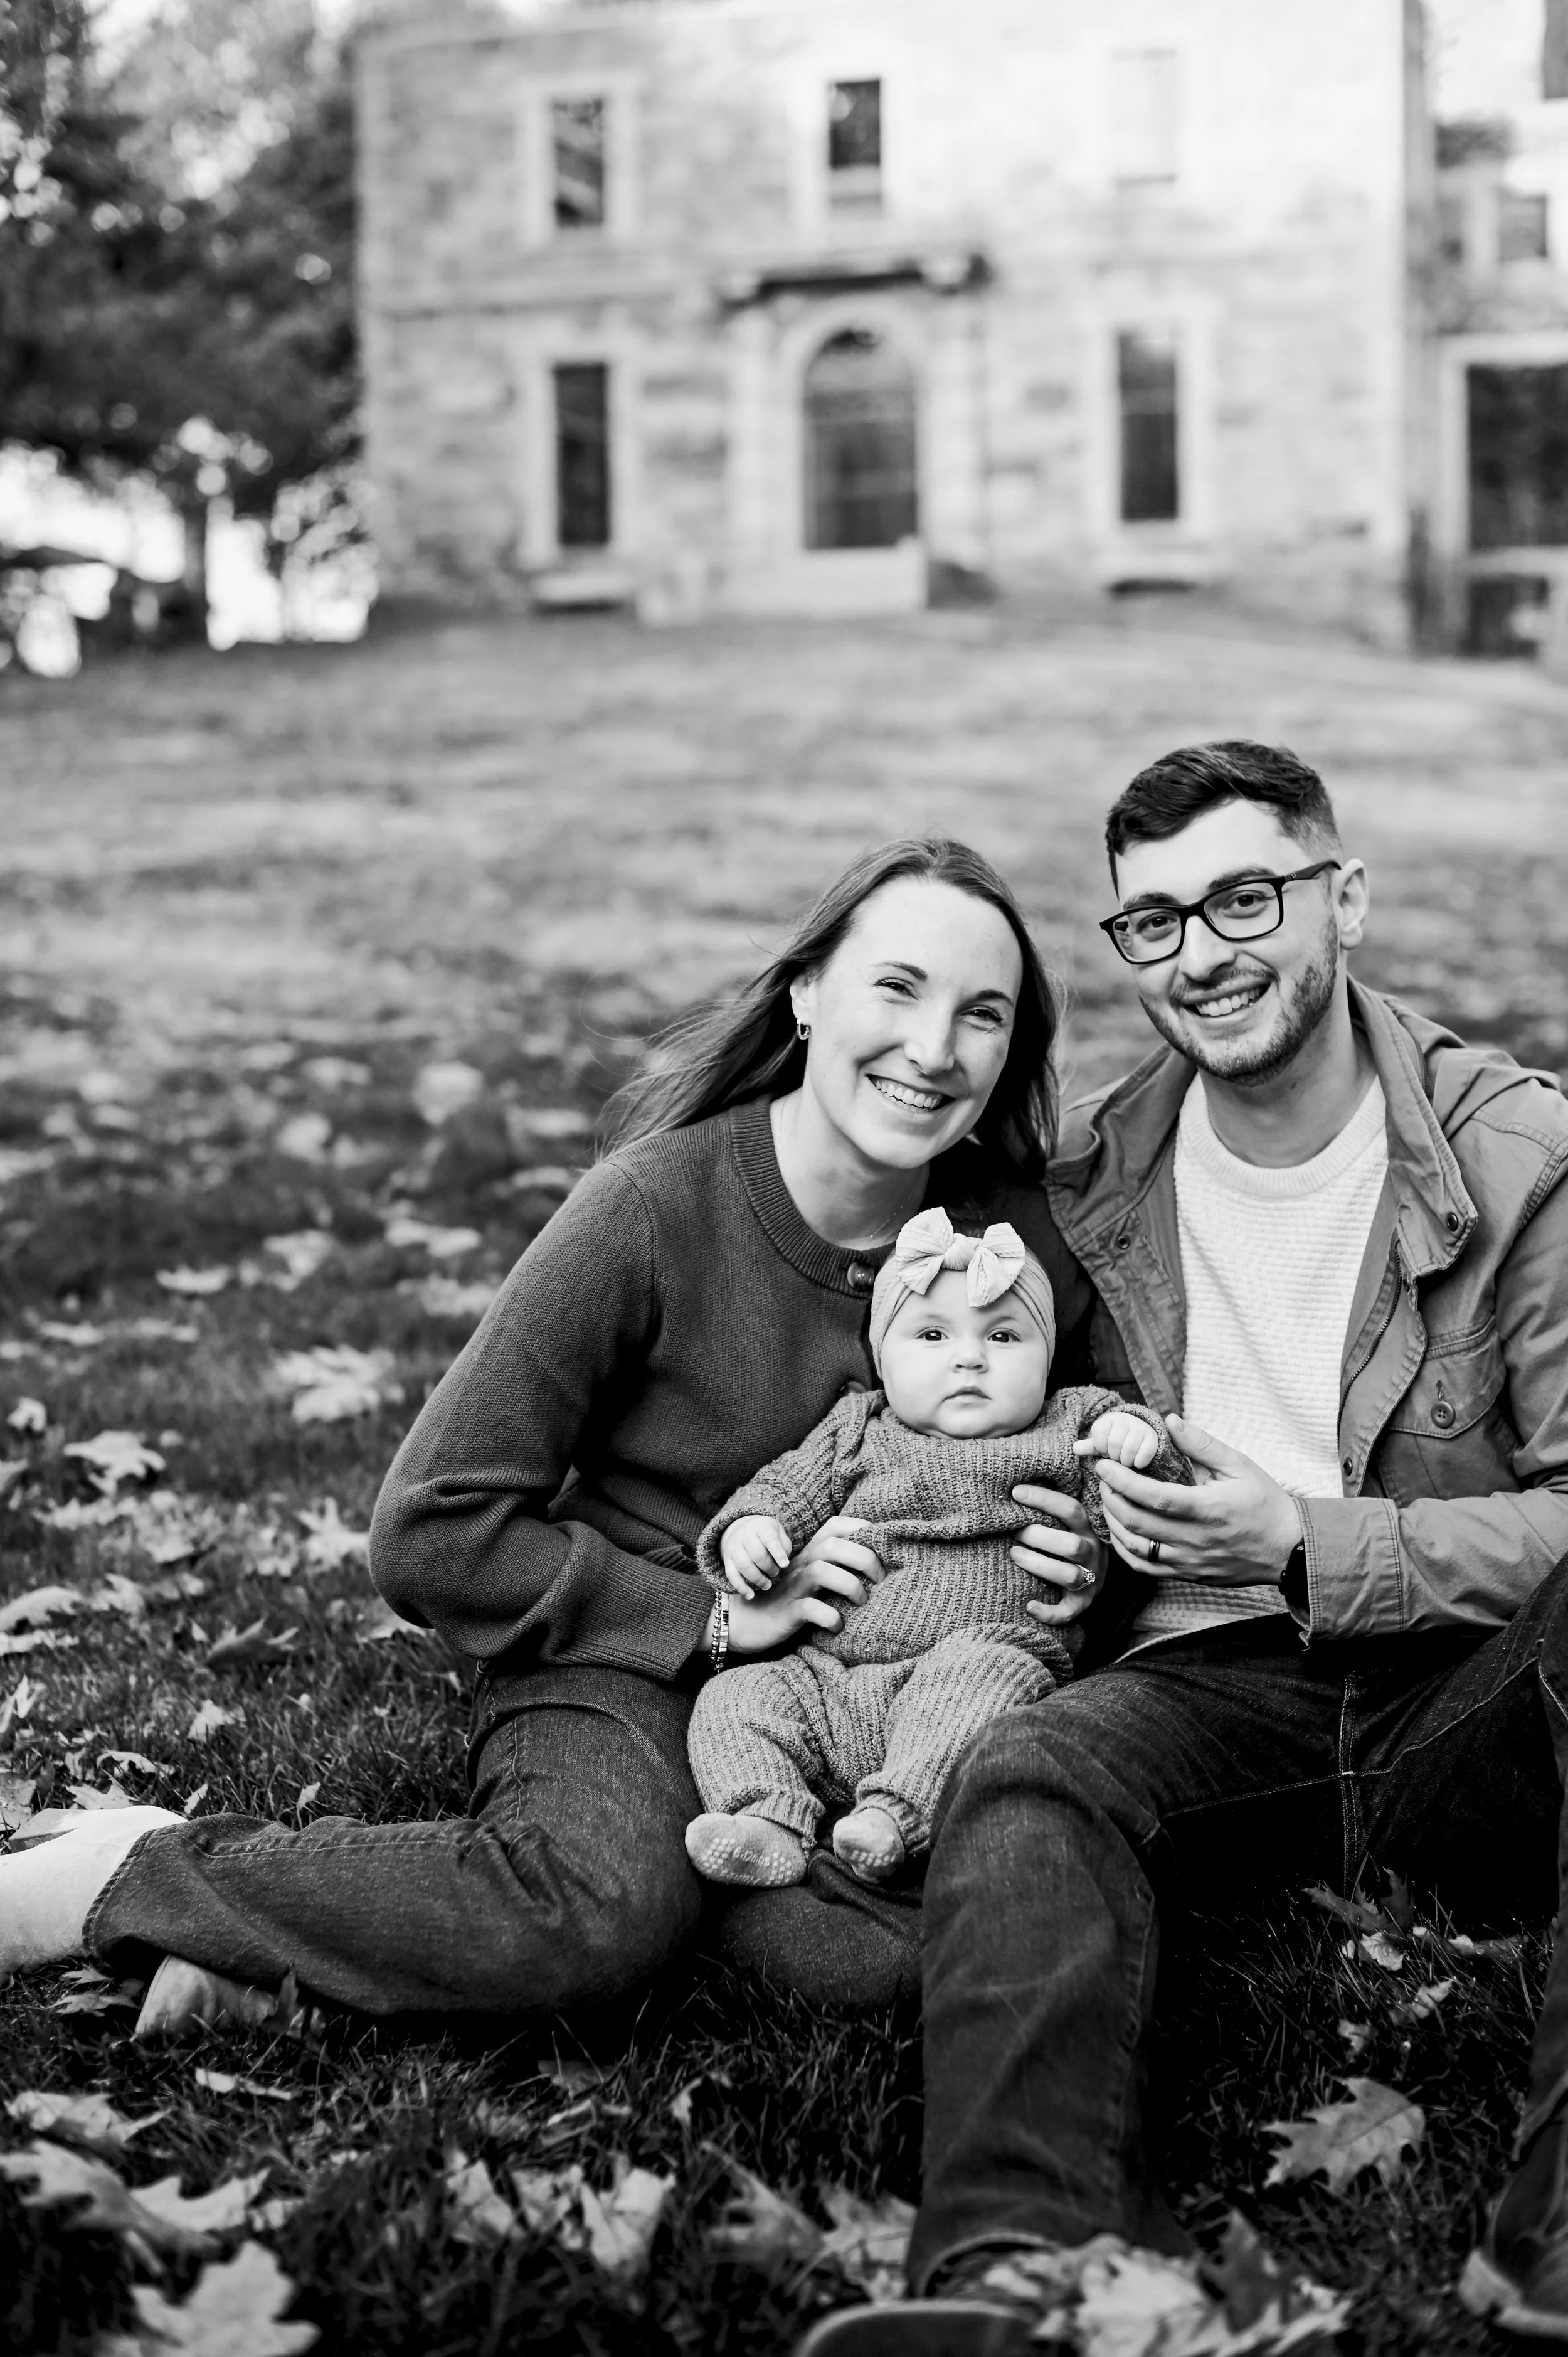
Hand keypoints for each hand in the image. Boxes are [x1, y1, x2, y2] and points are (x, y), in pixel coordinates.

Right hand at [721, 1514, 792, 1598]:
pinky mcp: (727, 1559)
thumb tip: (783, 1562)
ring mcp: (734, 1548)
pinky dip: (740, 1587)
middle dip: (768, 1567)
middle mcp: (745, 1535)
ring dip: (757, 1579)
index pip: (769, 1539)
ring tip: (767, 1585)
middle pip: (757, 1555)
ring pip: (744, 1566)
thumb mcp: (777, 1531)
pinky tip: (750, 1595)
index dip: (777, 1552)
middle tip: (775, 1573)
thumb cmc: (765, 1532)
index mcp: (761, 1527)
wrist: (741, 1527)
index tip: (785, 1565)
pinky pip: (731, 1575)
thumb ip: (784, 1545)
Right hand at [723, 1515, 883, 1655]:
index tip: (883, 1545)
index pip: (834, 1526)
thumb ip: (832, 1567)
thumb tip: (874, 1565)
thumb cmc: (785, 1600)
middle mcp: (800, 1565)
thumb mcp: (808, 1579)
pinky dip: (830, 1617)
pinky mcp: (786, 1613)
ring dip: (850, 1586)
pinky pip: (810, 1610)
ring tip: (862, 1602)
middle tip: (880, 1579)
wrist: (744, 1623)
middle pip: (834, 1546)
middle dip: (865, 1558)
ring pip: (822, 1571)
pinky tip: (838, 1626)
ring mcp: (792, 1588)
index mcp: (808, 1554)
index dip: (861, 1527)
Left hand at [1010, 1484, 1108, 1627]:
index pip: (1071, 1509)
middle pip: (1071, 1545)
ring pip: (1069, 1576)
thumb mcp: (1069, 1519)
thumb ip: (1052, 1505)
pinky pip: (1068, 1611)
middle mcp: (1093, 1552)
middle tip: (1014, 1532)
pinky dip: (1048, 1612)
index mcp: (1089, 1527)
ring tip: (1014, 1554)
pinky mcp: (1082, 1603)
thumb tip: (1017, 1483)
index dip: (1044, 1499)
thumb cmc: (1068, 1536)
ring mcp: (1090, 1579)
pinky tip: (1028, 1606)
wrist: (1095, 1572)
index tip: (1016, 1493)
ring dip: (1038, 1565)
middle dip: (1038, 1536)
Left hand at [1076, 1411, 1158, 1469]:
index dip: (1101, 1447)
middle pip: (1114, 1443)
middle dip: (1113, 1456)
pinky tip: (1137, 1463)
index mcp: (1109, 1419)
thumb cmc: (1117, 1441)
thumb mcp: (1102, 1443)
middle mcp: (1125, 1420)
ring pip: (1128, 1449)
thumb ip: (1089, 1446)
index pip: (1099, 1433)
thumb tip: (1074, 1448)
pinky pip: (1144, 1454)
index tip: (1105, 1451)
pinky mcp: (1153, 1438)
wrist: (1141, 1436)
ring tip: (1126, 1462)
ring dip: (1126, 1462)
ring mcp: (1141, 1428)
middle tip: (1116, 1458)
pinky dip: (1139, 1463)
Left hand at [1093, 1415, 1301, 1585]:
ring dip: (1113, 1522)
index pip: (1153, 1497)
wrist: (1289, 1548)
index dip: (1122, 1481)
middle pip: (1137, 1522)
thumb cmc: (1265, 1504)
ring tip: (1109, 1500)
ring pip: (1135, 1547)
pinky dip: (1125, 1549)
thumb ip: (1202, 1444)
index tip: (1104, 1465)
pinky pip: (1145, 1567)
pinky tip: (1120, 1530)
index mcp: (1208, 1509)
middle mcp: (1195, 1539)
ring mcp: (1189, 1561)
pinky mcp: (1188, 1574)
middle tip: (1103, 1478)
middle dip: (1111, 1497)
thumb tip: (1169, 1421)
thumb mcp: (1240, 1465)